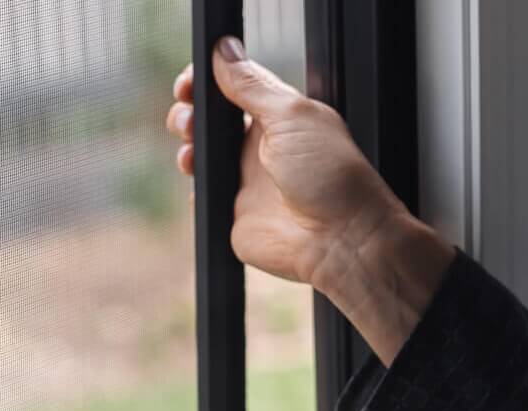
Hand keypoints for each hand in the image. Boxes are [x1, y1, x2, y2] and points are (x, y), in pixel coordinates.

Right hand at [167, 39, 454, 365]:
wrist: (341, 240)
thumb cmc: (332, 177)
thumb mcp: (292, 115)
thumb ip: (253, 85)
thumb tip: (224, 51)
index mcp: (276, 117)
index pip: (231, 88)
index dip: (204, 82)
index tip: (188, 86)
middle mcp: (259, 148)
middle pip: (209, 121)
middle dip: (188, 115)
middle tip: (189, 122)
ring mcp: (247, 182)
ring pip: (201, 158)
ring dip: (187, 149)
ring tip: (191, 155)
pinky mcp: (236, 216)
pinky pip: (204, 198)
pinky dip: (195, 190)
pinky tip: (202, 184)